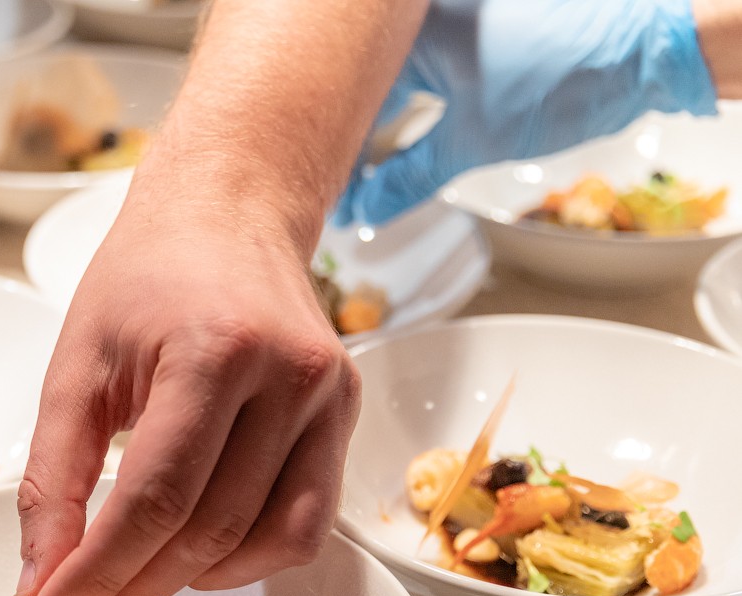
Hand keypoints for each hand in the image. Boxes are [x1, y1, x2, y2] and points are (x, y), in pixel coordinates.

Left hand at [14, 195, 361, 595]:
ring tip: (128, 582)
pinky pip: (305, 526)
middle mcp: (286, 375)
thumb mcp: (76, 365)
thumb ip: (52, 478)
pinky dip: (246, 561)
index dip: (99, 571)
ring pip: (263, 540)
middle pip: (208, 529)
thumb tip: (41, 579)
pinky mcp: (345, 417)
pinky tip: (194, 555)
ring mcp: (328, 398)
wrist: (227, 215)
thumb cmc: (144, 280)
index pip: (155, 497)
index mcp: (212, 349)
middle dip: (133, 589)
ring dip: (188, 584)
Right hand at [336, 0, 718, 226]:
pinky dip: (401, 95)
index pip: (343, 87)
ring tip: (355, 161)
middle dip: (342, 130)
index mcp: (410, 23)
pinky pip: (412, 59)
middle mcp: (421, 9)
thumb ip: (403, 179)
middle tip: (329, 181)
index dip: (325, 144)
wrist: (645, 52)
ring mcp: (443, 12)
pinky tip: (392, 132)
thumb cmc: (566, 78)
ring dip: (370, 115)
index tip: (316, 185)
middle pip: (357, 76)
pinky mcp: (467, 20)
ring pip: (382, 68)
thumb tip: (360, 210)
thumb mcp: (469, 142)